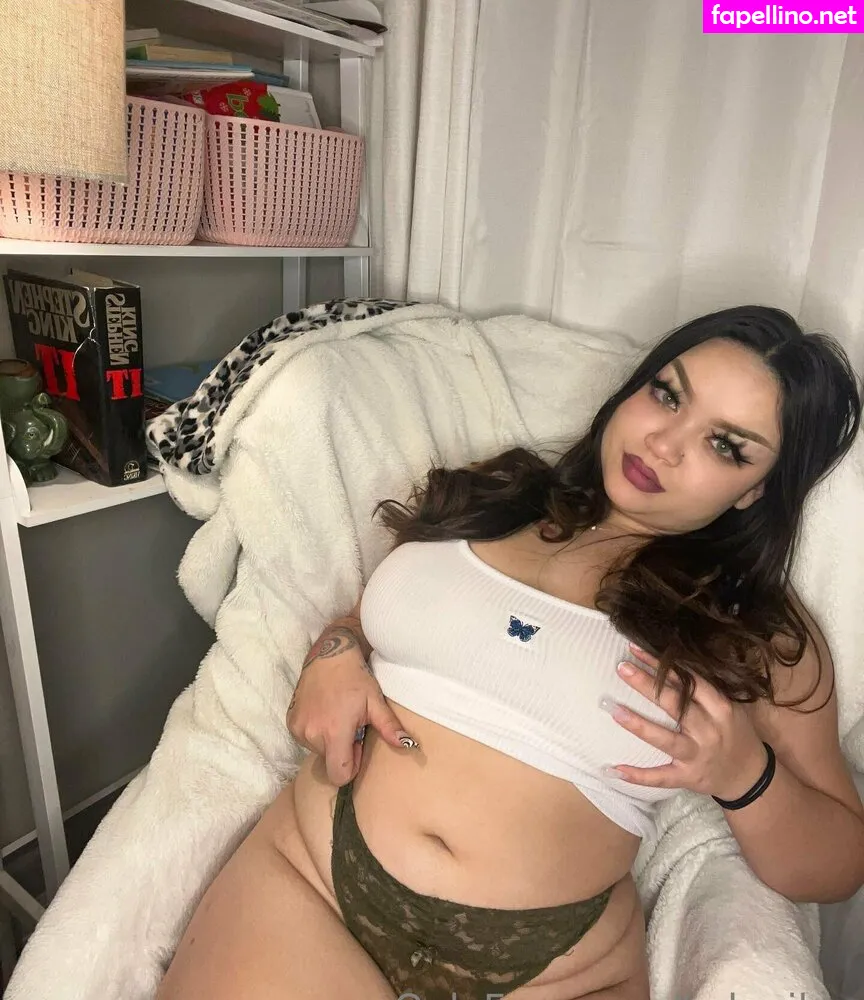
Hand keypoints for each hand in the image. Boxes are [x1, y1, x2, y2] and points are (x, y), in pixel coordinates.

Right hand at [286, 635, 415, 785]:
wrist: (329, 656)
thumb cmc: (356, 678)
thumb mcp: (375, 702)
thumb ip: (389, 728)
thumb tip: (408, 745)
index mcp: (335, 732)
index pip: (339, 774)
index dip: (351, 765)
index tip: (357, 743)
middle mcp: (312, 734)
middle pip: (330, 762)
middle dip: (342, 750)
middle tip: (350, 724)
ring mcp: (298, 728)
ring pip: (318, 751)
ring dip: (329, 740)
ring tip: (337, 715)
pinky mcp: (290, 722)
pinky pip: (306, 739)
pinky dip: (316, 732)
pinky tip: (324, 712)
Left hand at [602, 643, 767, 800]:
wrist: (751, 776)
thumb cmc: (734, 733)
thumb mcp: (726, 708)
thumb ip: (701, 690)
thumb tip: (668, 662)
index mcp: (719, 708)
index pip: (689, 681)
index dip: (663, 665)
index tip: (638, 650)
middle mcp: (708, 730)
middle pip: (674, 705)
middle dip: (647, 685)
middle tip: (622, 668)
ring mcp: (697, 755)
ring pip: (665, 739)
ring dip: (639, 726)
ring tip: (615, 711)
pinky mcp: (688, 777)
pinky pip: (661, 777)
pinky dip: (639, 776)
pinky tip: (615, 769)